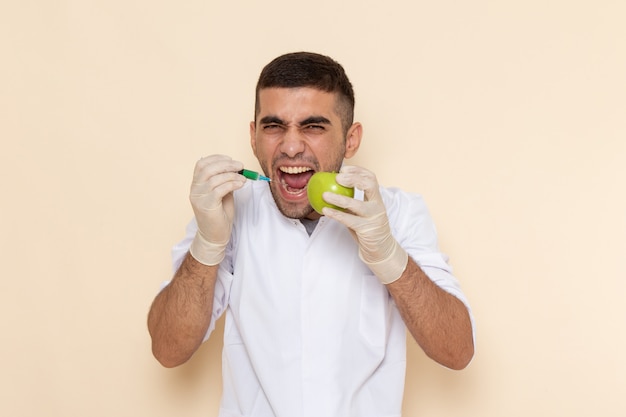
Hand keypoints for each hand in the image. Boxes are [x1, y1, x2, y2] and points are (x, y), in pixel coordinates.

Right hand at [189, 155, 244, 264]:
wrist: (214, 236)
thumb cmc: (219, 215)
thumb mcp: (223, 194)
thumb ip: (225, 181)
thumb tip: (236, 168)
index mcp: (196, 185)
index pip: (201, 164)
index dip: (216, 158)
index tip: (230, 159)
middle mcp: (195, 190)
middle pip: (207, 169)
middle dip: (226, 165)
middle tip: (240, 166)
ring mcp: (199, 198)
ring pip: (214, 178)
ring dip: (232, 175)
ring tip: (244, 179)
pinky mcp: (206, 206)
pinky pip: (219, 189)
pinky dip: (232, 184)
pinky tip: (240, 184)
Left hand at [321, 166, 407, 283]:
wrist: (381, 249)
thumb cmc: (367, 227)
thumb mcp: (362, 211)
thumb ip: (352, 200)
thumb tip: (331, 187)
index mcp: (377, 199)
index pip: (371, 178)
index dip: (358, 171)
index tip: (344, 169)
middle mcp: (377, 205)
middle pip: (369, 185)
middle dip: (353, 178)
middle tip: (337, 178)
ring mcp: (373, 217)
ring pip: (356, 204)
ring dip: (338, 198)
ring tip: (324, 195)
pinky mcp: (366, 229)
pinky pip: (348, 220)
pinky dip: (336, 214)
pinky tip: (325, 210)